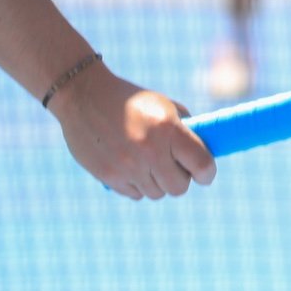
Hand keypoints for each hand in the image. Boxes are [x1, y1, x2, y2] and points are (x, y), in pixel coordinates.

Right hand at [47, 62, 215, 198]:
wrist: (84, 96)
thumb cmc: (132, 101)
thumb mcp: (165, 106)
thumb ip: (187, 130)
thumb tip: (207, 153)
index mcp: (169, 129)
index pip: (202, 165)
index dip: (207, 173)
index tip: (204, 173)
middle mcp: (150, 150)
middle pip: (179, 188)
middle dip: (180, 178)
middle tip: (173, 166)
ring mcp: (127, 166)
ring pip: (157, 193)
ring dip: (157, 182)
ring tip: (148, 161)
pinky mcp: (108, 176)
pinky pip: (135, 193)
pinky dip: (137, 184)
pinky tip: (130, 164)